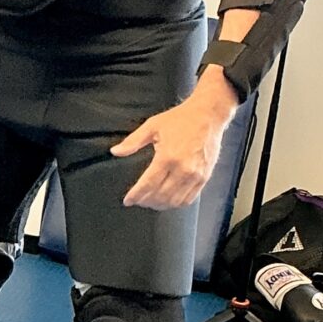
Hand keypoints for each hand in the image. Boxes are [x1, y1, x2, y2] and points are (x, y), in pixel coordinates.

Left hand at [110, 88, 233, 210]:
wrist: (207, 116)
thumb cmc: (178, 119)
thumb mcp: (152, 126)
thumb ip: (132, 141)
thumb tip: (115, 152)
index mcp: (167, 157)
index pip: (148, 183)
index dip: (136, 195)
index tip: (127, 201)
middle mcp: (183, 170)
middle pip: (161, 195)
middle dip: (146, 201)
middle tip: (138, 200)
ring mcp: (196, 176)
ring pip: (175, 201)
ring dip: (161, 205)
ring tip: (150, 202)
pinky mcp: (205, 178)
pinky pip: (190, 199)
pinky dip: (176, 203)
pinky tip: (168, 201)